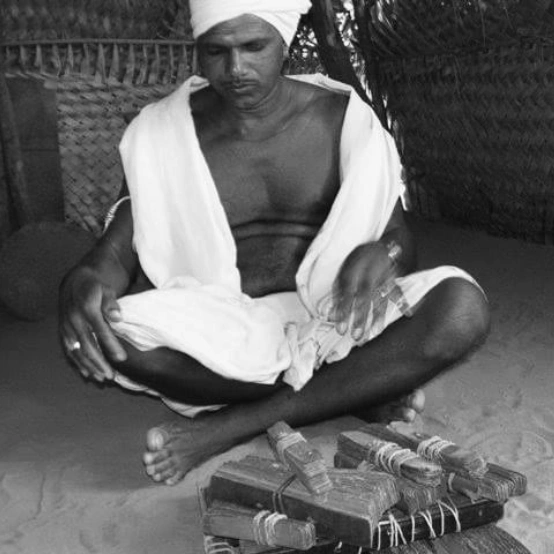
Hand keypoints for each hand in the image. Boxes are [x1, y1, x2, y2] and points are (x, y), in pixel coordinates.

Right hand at [59, 267, 126, 381]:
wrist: (74, 282)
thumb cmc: (96, 288)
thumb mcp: (106, 289)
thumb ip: (111, 303)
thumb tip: (118, 317)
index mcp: (87, 309)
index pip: (100, 330)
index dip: (111, 345)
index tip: (122, 358)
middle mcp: (74, 320)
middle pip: (87, 345)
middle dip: (99, 362)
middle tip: (111, 376)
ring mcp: (66, 327)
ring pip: (77, 351)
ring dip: (89, 366)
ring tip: (102, 378)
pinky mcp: (62, 331)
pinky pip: (69, 350)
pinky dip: (78, 363)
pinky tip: (87, 373)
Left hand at [331, 242, 396, 339]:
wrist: (376, 246)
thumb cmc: (356, 261)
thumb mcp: (343, 272)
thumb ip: (337, 292)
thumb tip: (329, 313)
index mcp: (353, 272)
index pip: (346, 294)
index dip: (343, 311)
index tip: (340, 328)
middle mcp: (369, 274)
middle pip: (364, 298)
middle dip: (360, 318)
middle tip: (356, 335)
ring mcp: (382, 277)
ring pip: (381, 297)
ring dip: (378, 316)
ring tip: (375, 332)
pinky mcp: (393, 279)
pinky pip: (399, 291)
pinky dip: (405, 302)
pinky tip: (409, 314)